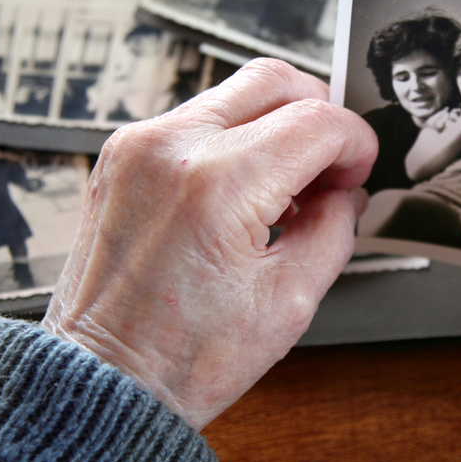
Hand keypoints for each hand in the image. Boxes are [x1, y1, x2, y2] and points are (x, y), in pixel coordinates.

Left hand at [43, 59, 376, 429]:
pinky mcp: (119, 156)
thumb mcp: (290, 302)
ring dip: (274, 128)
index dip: (356, 145)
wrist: (101, 381)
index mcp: (219, 184)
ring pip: (232, 94)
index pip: (317, 122)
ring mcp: (137, 146)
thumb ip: (334, 231)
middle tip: (329, 169)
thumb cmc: (182, 358)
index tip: (359, 176)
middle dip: (318, 115)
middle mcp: (171, 148)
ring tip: (283, 193)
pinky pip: (194, 121)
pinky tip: (241, 197)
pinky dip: (231, 142)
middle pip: (274, 81)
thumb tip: (345, 195)